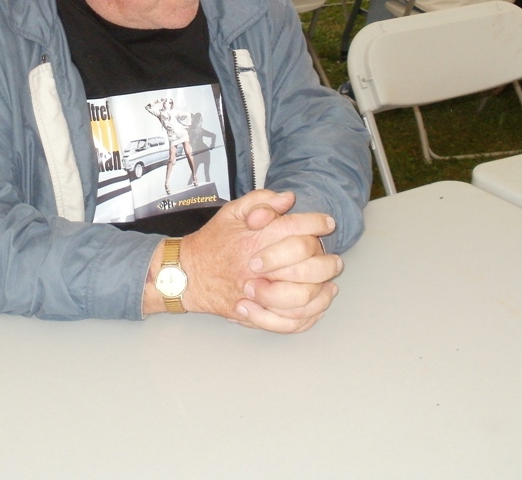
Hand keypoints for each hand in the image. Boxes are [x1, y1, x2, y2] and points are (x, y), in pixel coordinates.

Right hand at [179, 189, 342, 332]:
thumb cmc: (212, 242)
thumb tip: (288, 199)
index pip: (295, 229)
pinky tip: (316, 306)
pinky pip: (289, 322)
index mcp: (254, 239)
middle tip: (335, 260)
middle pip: (305, 266)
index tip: (327, 223)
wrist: (186, 274)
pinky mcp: (255, 314)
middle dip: (327, 262)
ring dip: (322, 291)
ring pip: (302, 297)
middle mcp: (258, 267)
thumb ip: (260, 200)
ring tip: (330, 284)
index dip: (317, 223)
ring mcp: (257, 294)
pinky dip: (308, 317)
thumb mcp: (231, 212)